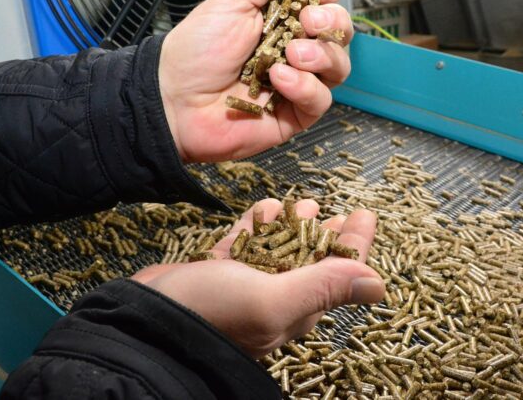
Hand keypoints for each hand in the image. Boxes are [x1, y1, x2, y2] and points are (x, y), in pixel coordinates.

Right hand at [131, 199, 383, 357]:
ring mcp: (245, 283)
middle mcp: (275, 297)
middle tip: (328, 205)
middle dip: (323, 230)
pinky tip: (264, 209)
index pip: (338, 274)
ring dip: (291, 223)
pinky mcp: (218, 271)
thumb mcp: (272, 299)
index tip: (365, 214)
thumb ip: (324, 287)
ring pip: (278, 248)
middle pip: (310, 258)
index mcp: (296, 309)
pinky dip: (257, 225)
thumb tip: (380, 285)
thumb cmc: (210, 313)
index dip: (356, 244)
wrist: (142, 321)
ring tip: (299, 203)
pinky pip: (246, 244)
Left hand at [158, 0, 353, 162]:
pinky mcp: (296, 113)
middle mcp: (295, 48)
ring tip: (292, 53)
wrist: (177, 101)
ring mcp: (298, 81)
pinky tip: (279, 79)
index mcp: (282, 19)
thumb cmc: (196, 54)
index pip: (324, 0)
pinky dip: (305, 86)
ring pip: (339, 65)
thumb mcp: (230, 2)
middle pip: (340, 31)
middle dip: (332, 21)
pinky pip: (321, 98)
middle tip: (309, 20)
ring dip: (321, 54)